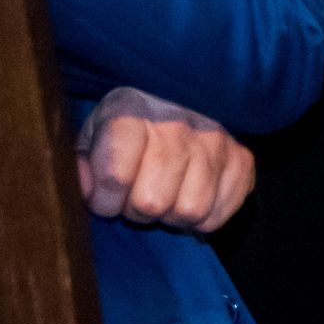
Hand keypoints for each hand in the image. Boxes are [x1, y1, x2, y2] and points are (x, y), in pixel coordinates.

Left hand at [75, 87, 254, 232]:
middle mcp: (178, 122)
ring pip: (189, 211)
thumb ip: (81, 165)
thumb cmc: (127, 131)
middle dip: (137, 209)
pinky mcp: (242, 159)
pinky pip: (217, 215)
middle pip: (152, 201)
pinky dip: (201, 218)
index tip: (105, 195)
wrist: (179, 105)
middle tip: (137, 194)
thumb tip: (85, 186)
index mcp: (132, 111)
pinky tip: (190, 195)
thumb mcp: (92, 139)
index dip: (104, 200)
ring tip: (165, 195)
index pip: (115, 176)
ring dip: (170, 215)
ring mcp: (215, 139)